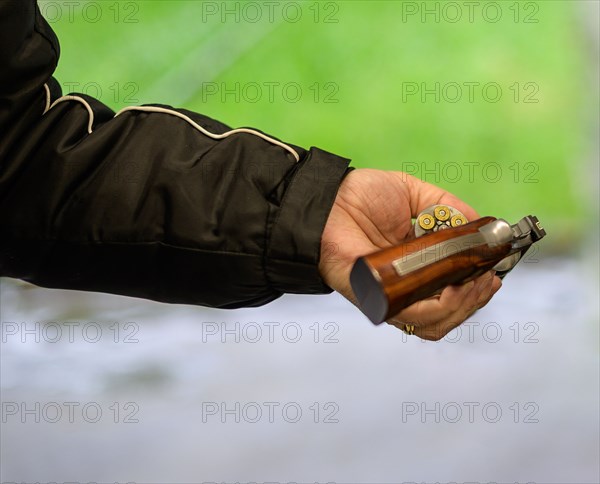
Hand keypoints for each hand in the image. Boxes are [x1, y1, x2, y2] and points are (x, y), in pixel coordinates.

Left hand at [319, 168, 501, 340]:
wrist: (328, 199)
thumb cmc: (363, 196)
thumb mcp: (414, 194)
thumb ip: (447, 206)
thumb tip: (481, 227)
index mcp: (416, 267)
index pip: (451, 293)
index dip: (477, 288)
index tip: (494, 272)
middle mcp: (405, 288)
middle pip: (449, 313)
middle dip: (476, 299)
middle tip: (487, 278)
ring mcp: (391, 297)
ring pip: (436, 323)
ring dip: (464, 305)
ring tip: (475, 282)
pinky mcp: (376, 300)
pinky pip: (412, 317)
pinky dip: (441, 307)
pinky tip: (456, 288)